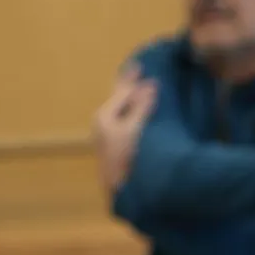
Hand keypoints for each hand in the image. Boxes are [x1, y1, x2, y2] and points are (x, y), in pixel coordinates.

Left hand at [92, 66, 156, 193]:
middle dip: (128, 86)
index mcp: (105, 116)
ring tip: (141, 89)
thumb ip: (141, 106)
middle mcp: (104, 124)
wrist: (120, 190)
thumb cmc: (126, 157)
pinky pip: (127, 120)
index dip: (132, 79)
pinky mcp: (117, 146)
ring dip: (132, 99)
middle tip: (136, 71)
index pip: (121, 92)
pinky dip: (135, 112)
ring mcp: (109, 136)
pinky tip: (142, 113)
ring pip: (122, 110)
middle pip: (118, 99)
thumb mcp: (135, 128)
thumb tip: (150, 84)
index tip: (141, 65)